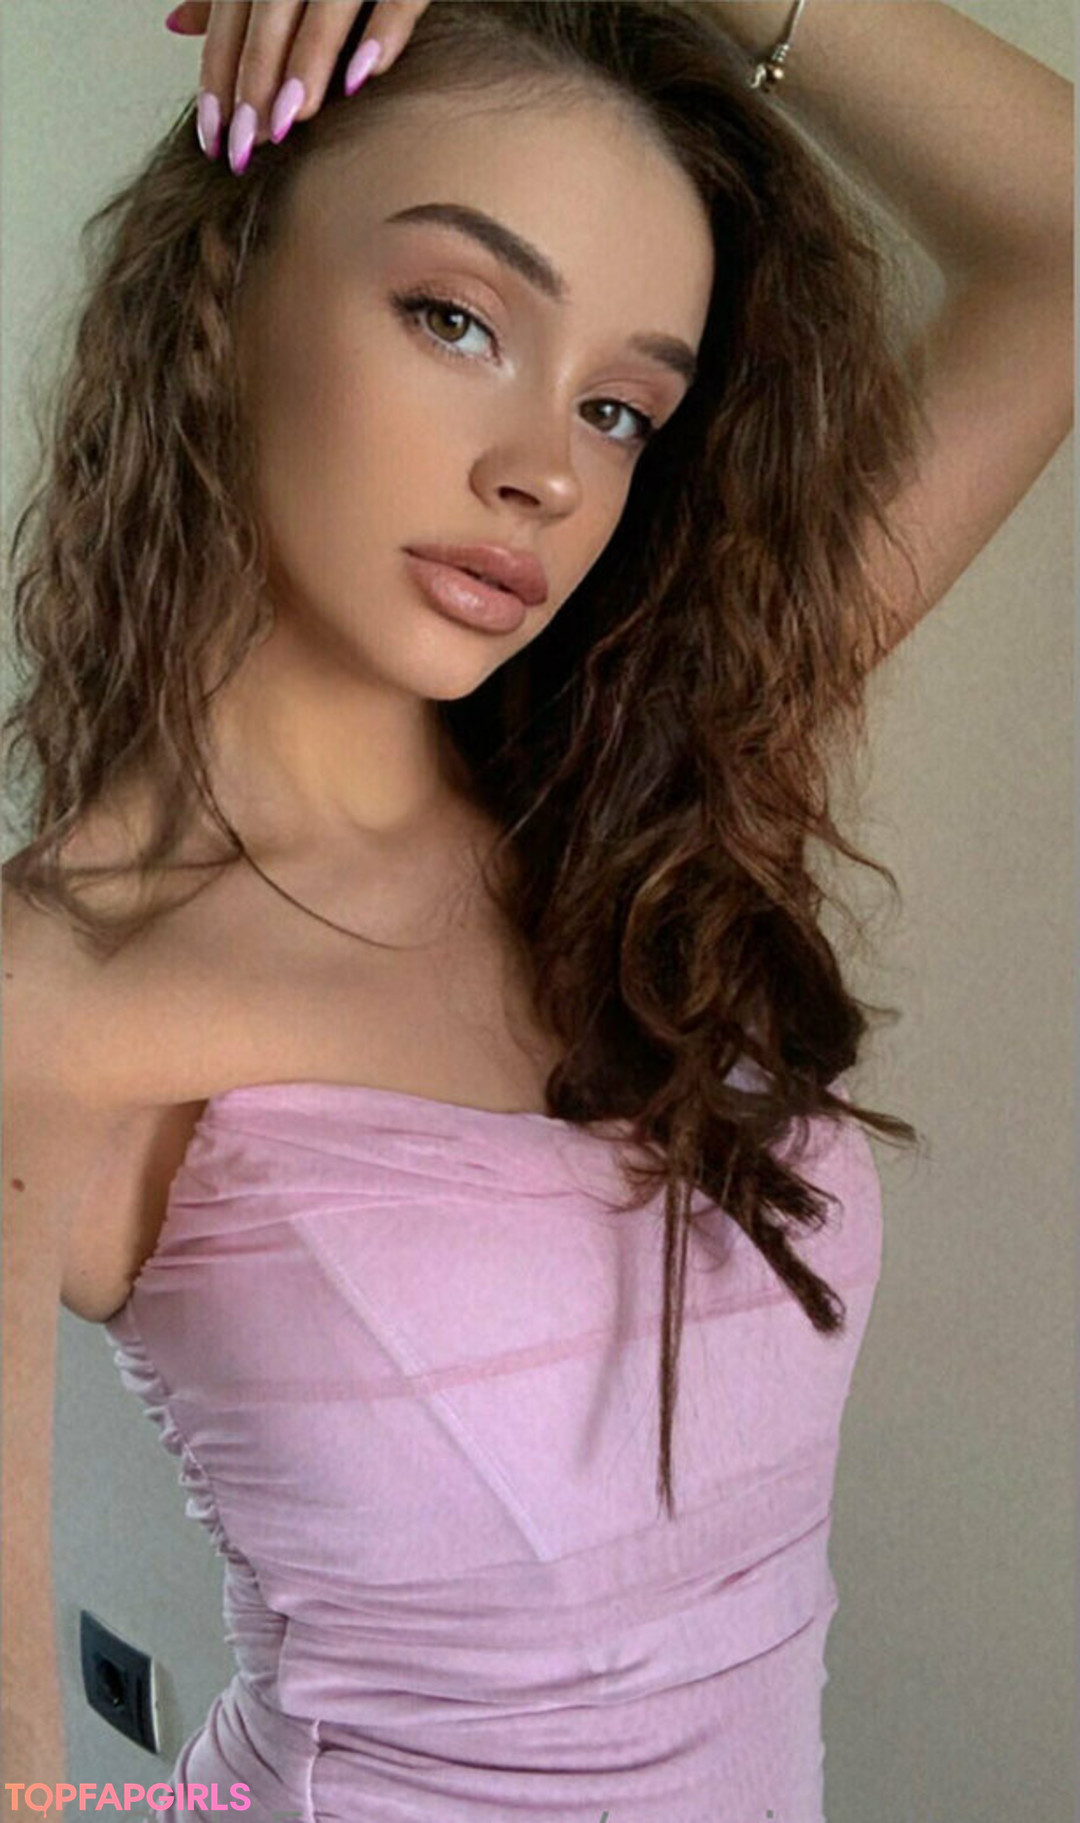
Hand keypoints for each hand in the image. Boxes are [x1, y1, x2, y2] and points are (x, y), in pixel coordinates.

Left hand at [164, 1, 431, 172]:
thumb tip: (177, 24)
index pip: (232, 15)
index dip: (218, 74)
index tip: (212, 138)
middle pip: (269, 12)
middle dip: (255, 79)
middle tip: (247, 144)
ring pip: (325, 4)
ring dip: (306, 61)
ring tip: (292, 121)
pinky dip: (383, 32)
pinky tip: (363, 79)